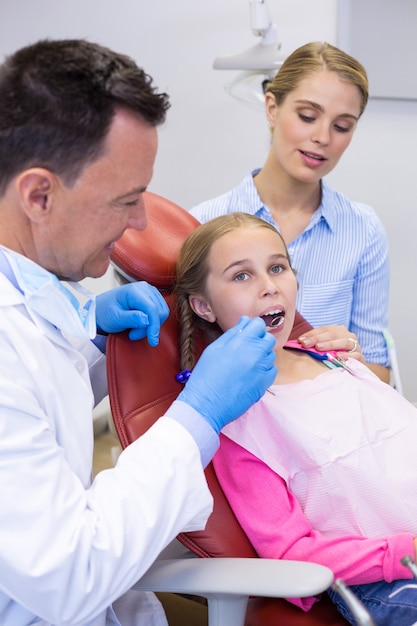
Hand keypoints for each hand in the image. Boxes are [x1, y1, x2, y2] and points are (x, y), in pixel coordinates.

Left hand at [96, 282, 168, 345]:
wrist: (100, 308)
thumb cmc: (105, 312)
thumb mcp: (115, 318)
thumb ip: (131, 318)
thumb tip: (147, 320)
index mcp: (134, 291)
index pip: (152, 309)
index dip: (154, 326)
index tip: (153, 341)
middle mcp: (144, 288)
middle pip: (159, 311)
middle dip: (149, 327)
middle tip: (133, 334)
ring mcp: (149, 291)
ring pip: (161, 313)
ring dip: (150, 326)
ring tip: (134, 329)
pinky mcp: (152, 297)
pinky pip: (160, 312)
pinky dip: (151, 322)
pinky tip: (139, 325)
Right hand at [178, 316, 276, 432]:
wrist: (206, 404)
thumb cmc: (206, 376)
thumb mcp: (214, 349)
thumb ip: (232, 334)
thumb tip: (244, 323)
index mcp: (241, 342)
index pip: (258, 324)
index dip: (253, 327)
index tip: (247, 334)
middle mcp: (255, 353)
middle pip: (268, 339)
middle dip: (259, 341)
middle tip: (247, 349)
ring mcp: (261, 369)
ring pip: (271, 354)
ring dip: (262, 355)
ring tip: (246, 364)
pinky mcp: (265, 384)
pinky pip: (272, 370)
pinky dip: (264, 370)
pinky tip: (251, 374)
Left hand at [298, 325, 364, 362]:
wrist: (352, 368)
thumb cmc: (334, 357)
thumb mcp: (324, 348)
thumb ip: (314, 344)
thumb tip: (298, 342)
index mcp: (338, 330)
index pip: (323, 329)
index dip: (311, 334)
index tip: (300, 340)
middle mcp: (348, 336)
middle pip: (332, 334)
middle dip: (317, 339)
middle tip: (306, 344)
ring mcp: (356, 346)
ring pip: (344, 342)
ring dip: (331, 344)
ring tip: (319, 348)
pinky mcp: (361, 357)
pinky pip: (356, 355)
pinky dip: (348, 356)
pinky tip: (339, 357)